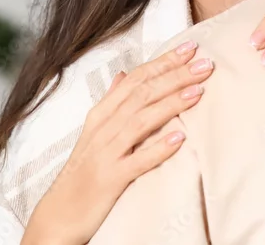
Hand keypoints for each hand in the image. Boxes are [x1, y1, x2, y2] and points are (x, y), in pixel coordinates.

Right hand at [20, 41, 213, 244]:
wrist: (58, 214)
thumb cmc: (83, 172)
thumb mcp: (94, 133)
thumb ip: (111, 103)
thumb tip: (123, 75)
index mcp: (102, 114)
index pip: (136, 79)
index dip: (164, 61)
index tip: (191, 48)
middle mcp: (103, 128)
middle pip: (142, 94)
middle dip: (175, 76)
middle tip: (206, 64)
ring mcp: (105, 153)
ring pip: (141, 121)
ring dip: (171, 104)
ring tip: (199, 91)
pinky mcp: (110, 179)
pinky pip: (137, 161)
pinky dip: (158, 148)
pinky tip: (180, 138)